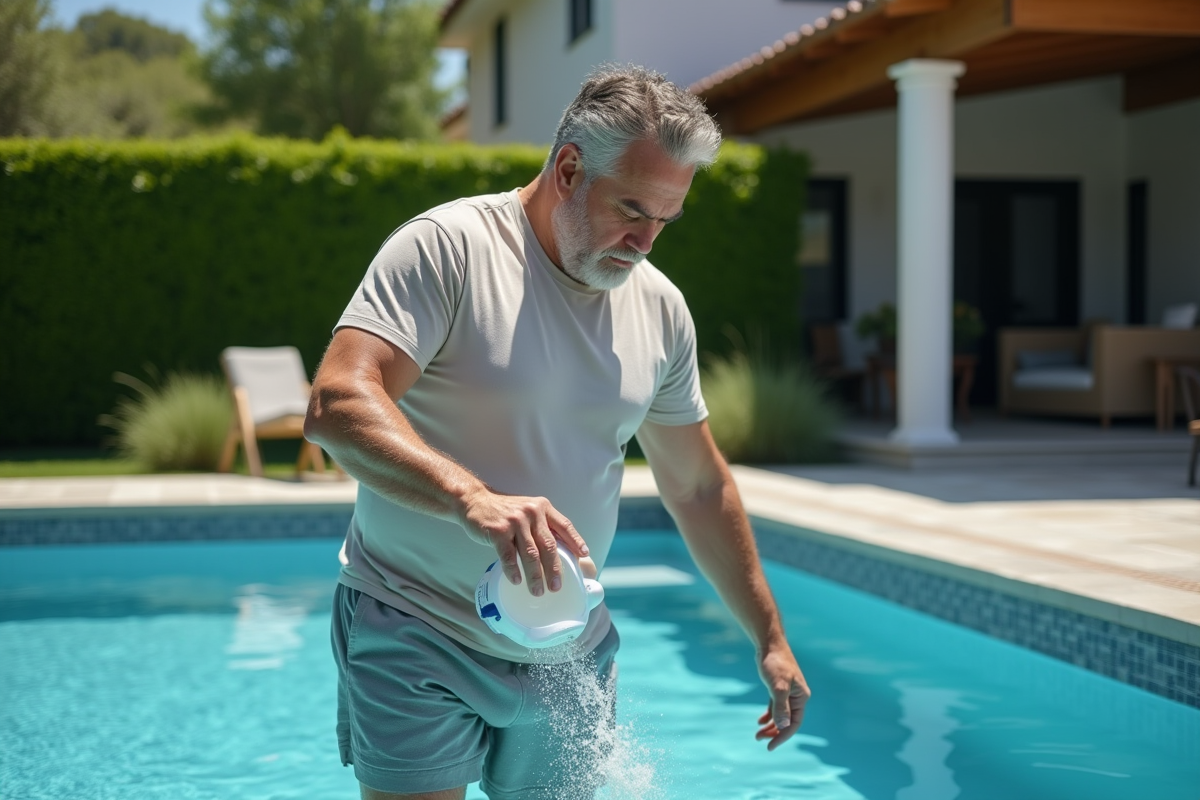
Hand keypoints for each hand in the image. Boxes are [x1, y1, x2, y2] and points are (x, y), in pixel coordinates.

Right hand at [460, 489, 588, 596]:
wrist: (475, 500)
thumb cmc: (505, 511)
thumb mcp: (528, 510)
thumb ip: (542, 525)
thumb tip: (560, 551)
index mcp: (542, 507)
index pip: (564, 525)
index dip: (575, 540)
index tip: (584, 555)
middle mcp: (531, 513)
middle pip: (548, 545)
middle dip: (554, 568)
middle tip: (557, 586)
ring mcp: (515, 522)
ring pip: (530, 554)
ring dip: (535, 575)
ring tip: (538, 591)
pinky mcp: (498, 531)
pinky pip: (508, 555)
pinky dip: (513, 570)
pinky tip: (516, 581)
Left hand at [754, 646, 810, 750]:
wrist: (769, 644)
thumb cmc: (775, 663)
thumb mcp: (777, 686)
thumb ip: (781, 706)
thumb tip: (783, 725)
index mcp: (801, 697)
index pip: (794, 723)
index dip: (782, 736)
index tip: (770, 746)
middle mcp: (797, 696)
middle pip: (787, 721)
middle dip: (774, 732)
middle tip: (759, 740)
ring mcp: (788, 692)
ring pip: (781, 715)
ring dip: (771, 726)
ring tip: (757, 734)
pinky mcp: (779, 687)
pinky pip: (776, 706)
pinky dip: (769, 715)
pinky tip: (760, 721)